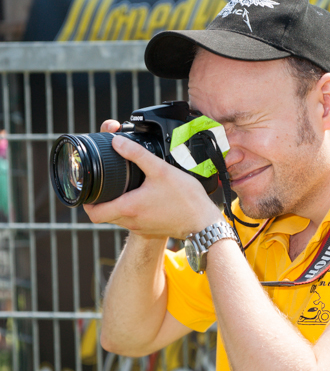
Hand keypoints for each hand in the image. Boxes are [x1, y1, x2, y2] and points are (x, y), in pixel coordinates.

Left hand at [84, 122, 222, 238]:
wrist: (204, 223)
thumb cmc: (185, 199)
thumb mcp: (160, 170)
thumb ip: (137, 154)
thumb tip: (117, 141)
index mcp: (128, 208)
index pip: (93, 213)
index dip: (85, 202)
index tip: (88, 189)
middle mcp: (131, 222)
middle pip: (103, 216)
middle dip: (99, 200)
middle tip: (103, 184)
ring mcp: (140, 228)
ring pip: (117, 218)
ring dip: (114, 205)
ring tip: (122, 187)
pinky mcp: (150, 230)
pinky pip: (132, 221)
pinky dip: (129, 210)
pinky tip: (140, 196)